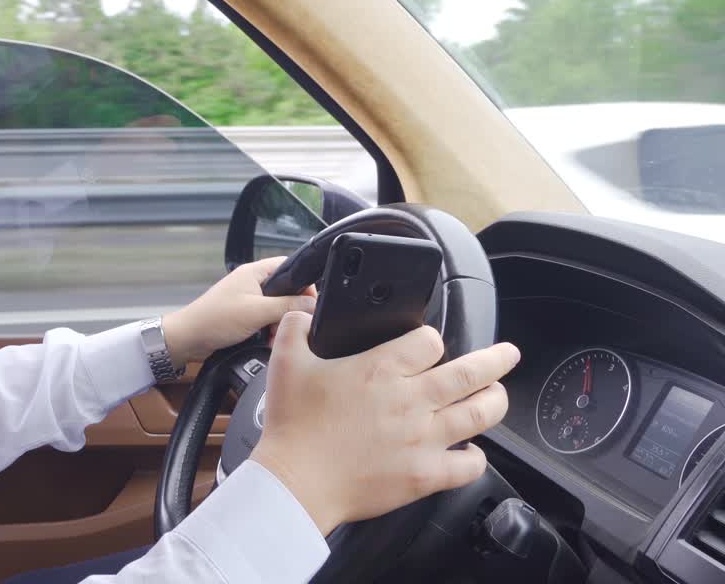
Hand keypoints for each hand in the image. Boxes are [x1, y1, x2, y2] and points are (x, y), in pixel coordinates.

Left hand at [161, 257, 316, 368]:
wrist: (188, 339)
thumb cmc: (214, 320)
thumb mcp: (257, 312)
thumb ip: (287, 306)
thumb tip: (312, 304)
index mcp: (254, 272)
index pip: (289, 266)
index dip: (303, 283)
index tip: (310, 302)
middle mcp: (251, 283)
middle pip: (285, 291)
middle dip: (290, 310)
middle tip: (288, 325)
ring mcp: (247, 299)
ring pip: (276, 308)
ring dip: (278, 324)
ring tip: (273, 337)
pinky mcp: (243, 315)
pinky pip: (265, 320)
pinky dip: (268, 331)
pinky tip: (265, 342)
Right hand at [249, 312, 519, 535]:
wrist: (295, 481)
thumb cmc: (292, 426)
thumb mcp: (285, 362)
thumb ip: (295, 328)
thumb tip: (301, 312)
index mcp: (381, 369)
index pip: (429, 341)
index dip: (431, 339)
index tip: (428, 344)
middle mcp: (410, 400)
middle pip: (472, 372)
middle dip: (497, 360)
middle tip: (508, 355)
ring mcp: (423, 439)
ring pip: (480, 414)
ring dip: (496, 400)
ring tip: (499, 394)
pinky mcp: (424, 474)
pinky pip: (469, 466)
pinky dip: (476, 457)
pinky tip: (471, 452)